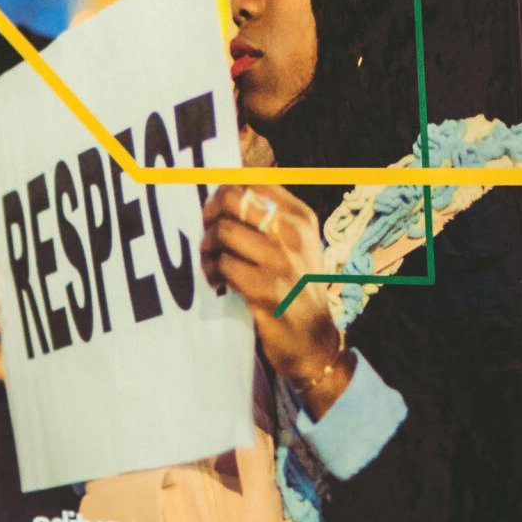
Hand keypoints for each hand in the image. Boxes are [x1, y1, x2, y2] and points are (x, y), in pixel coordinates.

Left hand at [201, 182, 351, 416]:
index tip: (216, 211)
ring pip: (223, 231)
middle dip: (209, 214)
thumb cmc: (297, 289)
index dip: (225, 191)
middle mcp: (293, 233)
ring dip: (207, 248)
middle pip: (232, 199)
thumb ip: (270, 219)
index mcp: (301, 217)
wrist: (313, 340)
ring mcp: (280, 261)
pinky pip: (222, 265)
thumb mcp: (297, 246)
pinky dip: (211, 272)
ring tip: (210, 263)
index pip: (253, 181)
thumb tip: (224, 195)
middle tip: (208, 233)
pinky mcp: (265, 288)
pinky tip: (216, 282)